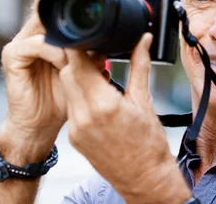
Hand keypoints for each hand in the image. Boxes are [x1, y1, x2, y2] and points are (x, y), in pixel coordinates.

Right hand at [0, 0, 105, 152]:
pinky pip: (37, 45)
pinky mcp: (12, 56)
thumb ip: (90, 53)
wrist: (40, 125)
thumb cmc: (61, 99)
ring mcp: (20, 44)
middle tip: (95, 33)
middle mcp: (31, 35)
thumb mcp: (82, 71)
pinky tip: (65, 64)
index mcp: (47, 35)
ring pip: (48, 28)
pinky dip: (55, 53)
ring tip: (82, 56)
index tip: (100, 17)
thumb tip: (113, 39)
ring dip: (68, 42)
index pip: (60, 12)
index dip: (78, 12)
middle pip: (53, 15)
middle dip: (75, 25)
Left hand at [60, 33, 191, 203]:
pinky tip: (95, 94)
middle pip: (68, 73)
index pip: (78, 63)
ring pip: (67, 88)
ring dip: (77, 76)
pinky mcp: (74, 137)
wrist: (144, 179)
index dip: (79, 46)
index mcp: (104, 104)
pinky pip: (71, 106)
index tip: (85, 36)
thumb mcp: (144, 100)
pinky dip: (79, 94)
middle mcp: (84, 116)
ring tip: (97, 72)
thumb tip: (144, 40)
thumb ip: (139, 65)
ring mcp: (76, 128)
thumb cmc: (148, 145)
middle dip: (78, 59)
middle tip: (94, 51)